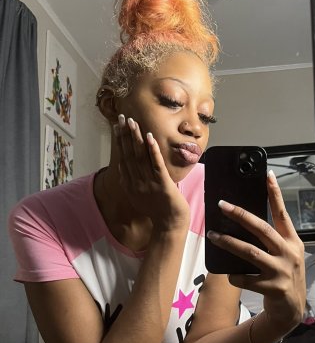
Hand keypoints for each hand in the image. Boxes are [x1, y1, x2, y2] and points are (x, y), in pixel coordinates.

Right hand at [114, 114, 189, 231]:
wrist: (169, 224)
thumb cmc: (156, 209)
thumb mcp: (137, 195)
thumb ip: (129, 181)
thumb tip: (121, 166)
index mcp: (129, 184)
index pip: (122, 158)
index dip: (120, 141)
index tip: (117, 126)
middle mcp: (136, 182)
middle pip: (129, 154)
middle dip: (125, 135)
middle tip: (122, 118)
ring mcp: (149, 183)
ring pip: (140, 157)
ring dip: (136, 138)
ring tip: (133, 123)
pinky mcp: (163, 184)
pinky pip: (156, 165)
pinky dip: (153, 151)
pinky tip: (150, 138)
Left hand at [207, 171, 305, 336]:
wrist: (291, 311)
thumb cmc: (284, 276)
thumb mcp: (285, 255)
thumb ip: (273, 240)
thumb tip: (244, 221)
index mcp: (292, 241)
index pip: (282, 213)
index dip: (275, 194)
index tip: (267, 174)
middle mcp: (288, 253)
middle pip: (262, 229)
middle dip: (240, 215)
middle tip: (222, 205)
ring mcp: (281, 271)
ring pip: (250, 252)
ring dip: (229, 243)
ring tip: (213, 235)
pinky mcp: (273, 288)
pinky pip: (245, 278)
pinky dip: (234, 275)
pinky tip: (228, 274)